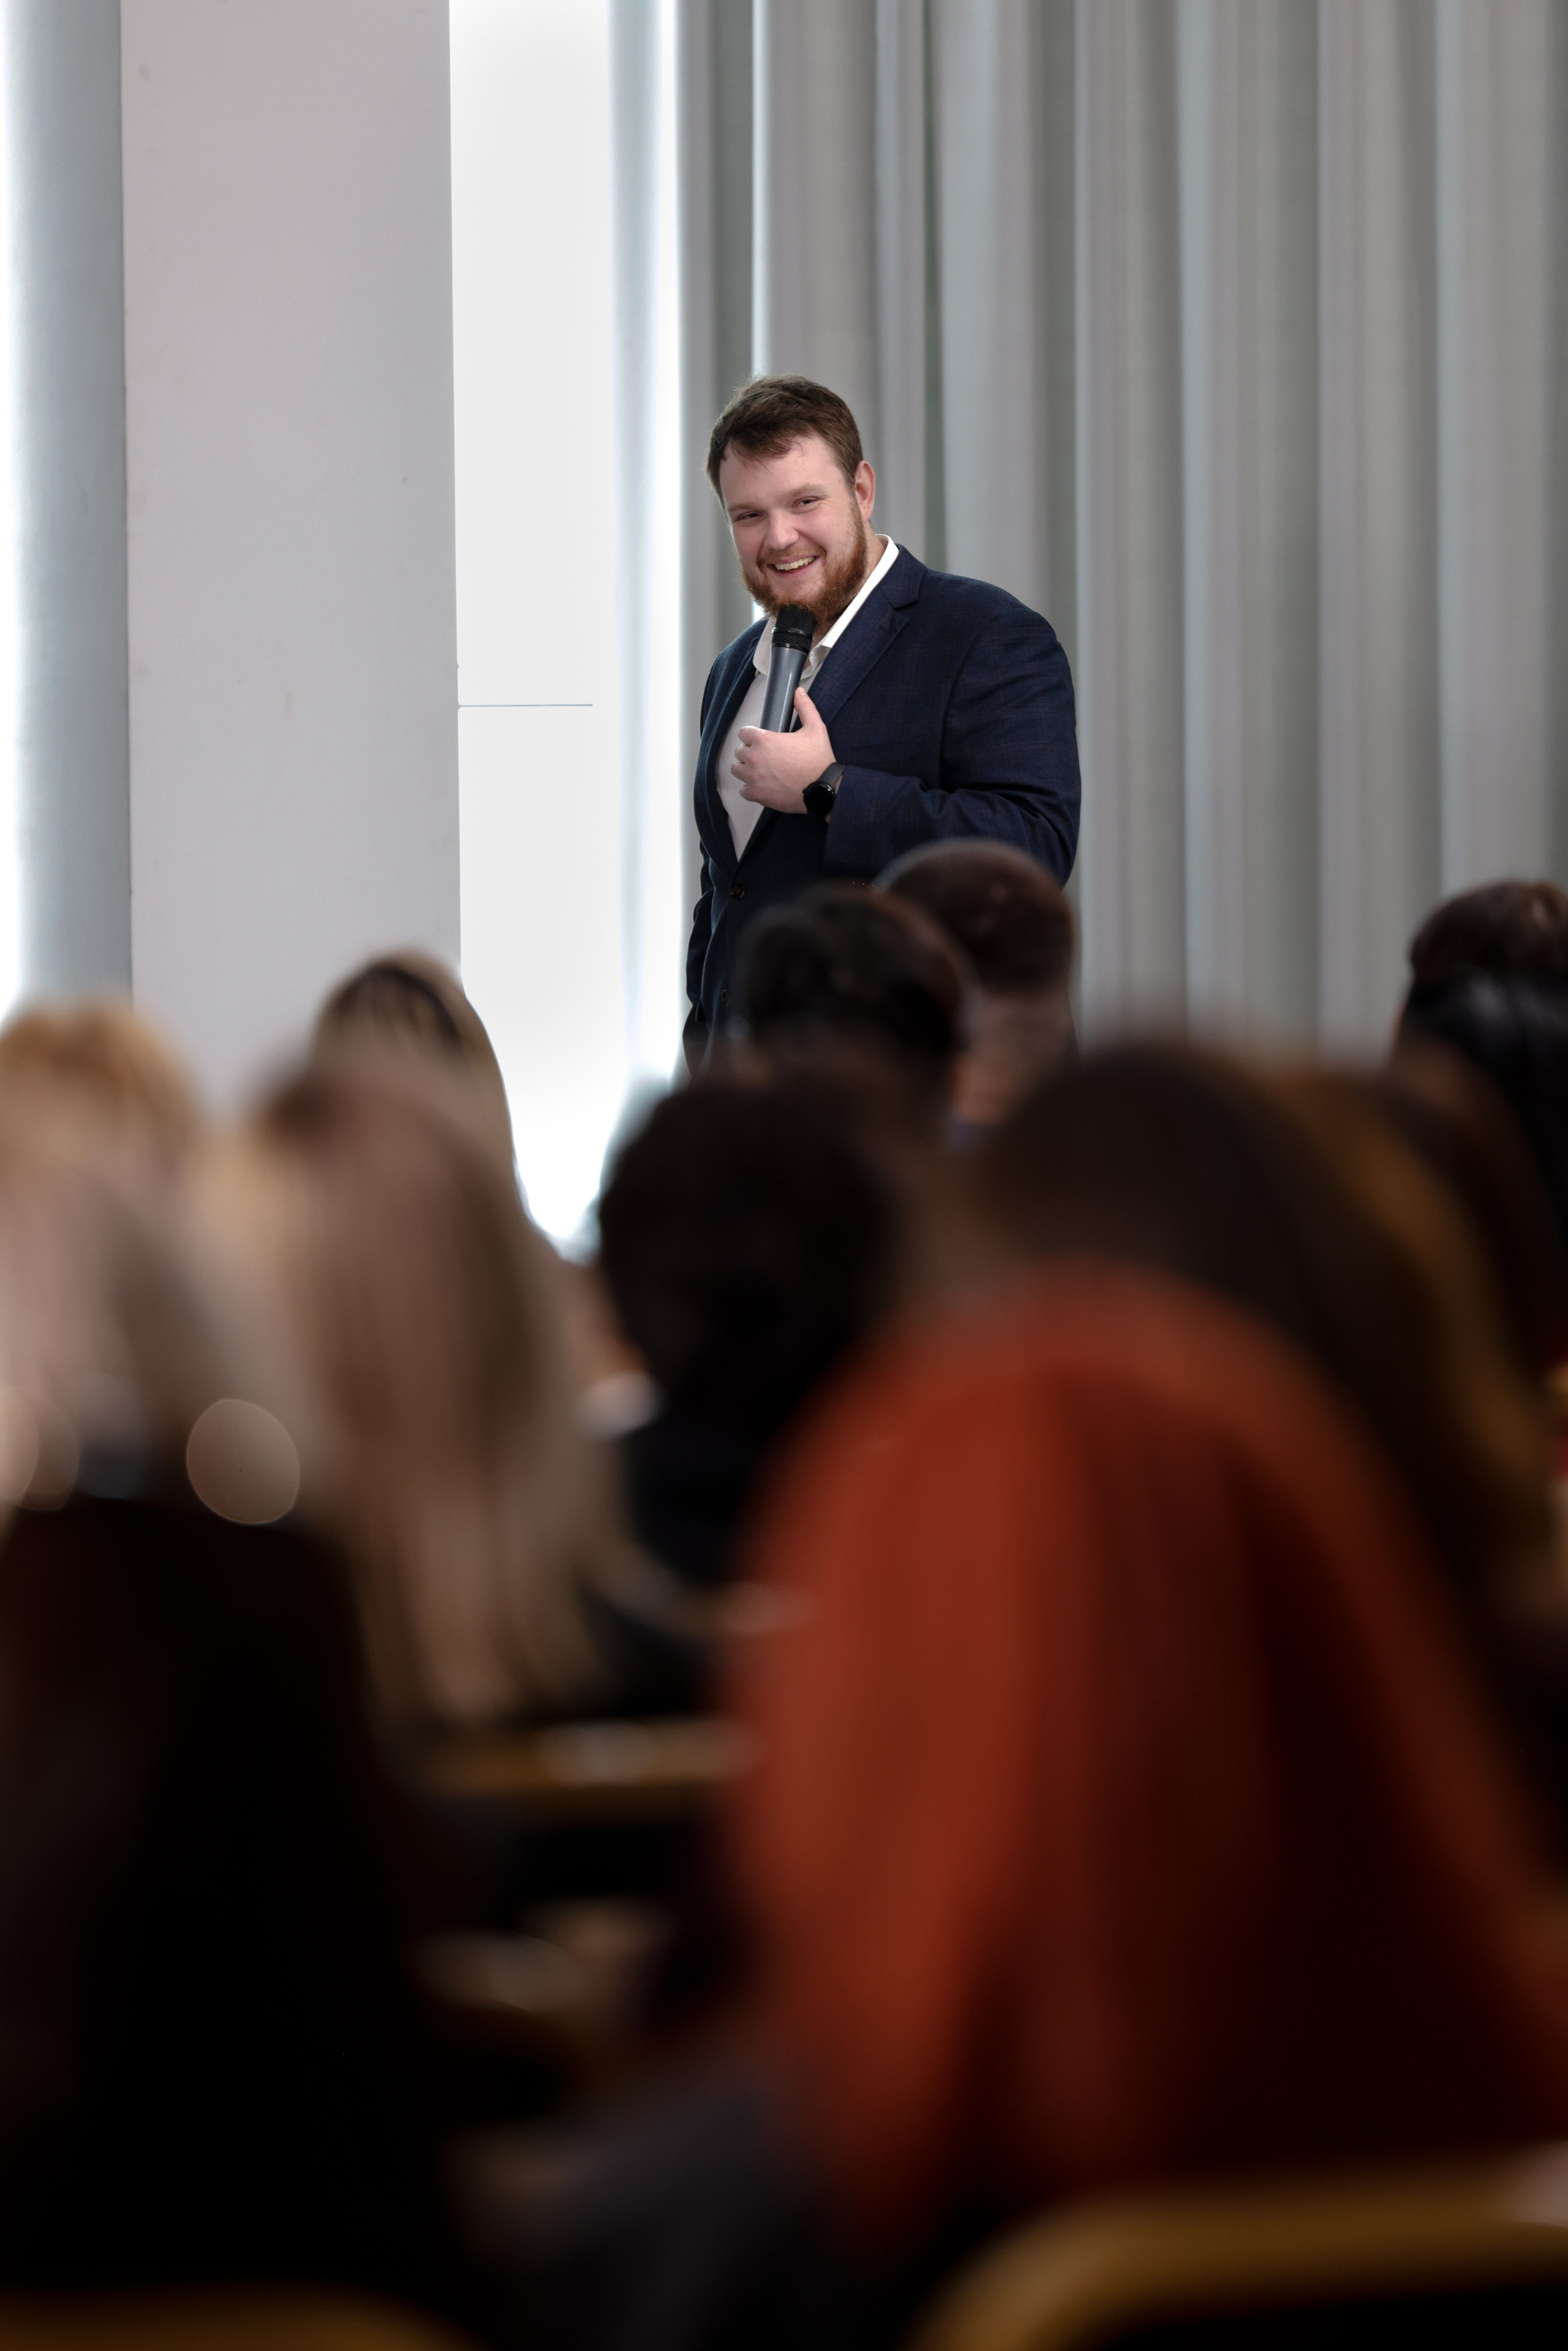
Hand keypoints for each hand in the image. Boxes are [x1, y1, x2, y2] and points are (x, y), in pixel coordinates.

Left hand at [732, 689, 835, 812]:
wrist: (823, 789)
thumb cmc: (818, 760)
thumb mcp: (815, 728)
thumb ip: (805, 707)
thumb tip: (799, 692)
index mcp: (764, 740)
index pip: (743, 733)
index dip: (752, 736)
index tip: (760, 741)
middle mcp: (754, 758)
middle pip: (739, 752)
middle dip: (750, 752)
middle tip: (764, 756)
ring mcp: (753, 778)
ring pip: (737, 770)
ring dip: (746, 769)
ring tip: (760, 770)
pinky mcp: (756, 795)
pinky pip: (743, 790)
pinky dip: (750, 788)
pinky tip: (762, 785)